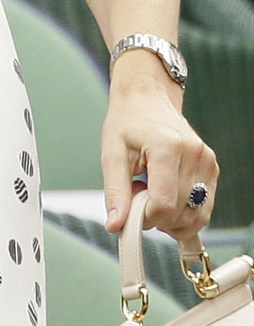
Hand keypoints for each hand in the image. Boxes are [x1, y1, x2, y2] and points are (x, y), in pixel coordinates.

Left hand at [102, 52, 217, 245]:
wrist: (147, 99)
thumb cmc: (128, 123)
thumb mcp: (112, 154)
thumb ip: (116, 192)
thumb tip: (116, 225)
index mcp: (168, 147)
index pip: (164, 204)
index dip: (146, 218)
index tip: (131, 210)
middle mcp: (194, 154)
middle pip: (181, 212)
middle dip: (156, 217)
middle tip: (138, 195)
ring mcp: (207, 161)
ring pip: (196, 216)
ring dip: (172, 220)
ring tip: (152, 195)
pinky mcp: (212, 168)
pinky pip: (204, 208)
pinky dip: (185, 215)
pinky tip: (167, 199)